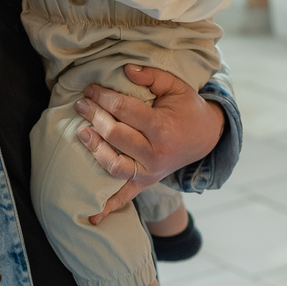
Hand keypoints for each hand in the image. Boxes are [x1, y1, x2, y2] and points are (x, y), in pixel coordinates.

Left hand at [75, 64, 224, 223]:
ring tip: (81, 133)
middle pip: (116, 136)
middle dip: (94, 117)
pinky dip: (107, 208)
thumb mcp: (176, 87)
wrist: (205, 138)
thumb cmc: (187, 109)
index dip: (103, 97)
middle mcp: (155, 154)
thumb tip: (126, 70)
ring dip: (94, 150)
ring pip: (115, 166)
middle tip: (80, 104)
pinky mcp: (145, 183)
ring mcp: (150, 172)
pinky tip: (90, 216)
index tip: (89, 88)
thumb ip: (152, 76)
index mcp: (162, 128)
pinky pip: (124, 197)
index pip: (124, 111)